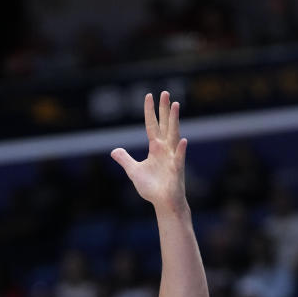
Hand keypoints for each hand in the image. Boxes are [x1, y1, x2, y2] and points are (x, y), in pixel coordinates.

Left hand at [111, 91, 186, 207]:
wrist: (164, 203)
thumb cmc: (152, 188)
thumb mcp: (134, 171)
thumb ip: (125, 159)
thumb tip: (114, 150)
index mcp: (156, 148)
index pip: (152, 125)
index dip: (149, 111)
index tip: (148, 95)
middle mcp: (166, 149)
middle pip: (165, 125)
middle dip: (164, 109)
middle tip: (164, 92)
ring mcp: (173, 158)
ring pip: (174, 135)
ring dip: (174, 121)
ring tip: (175, 105)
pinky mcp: (176, 170)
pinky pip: (179, 158)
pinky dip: (181, 150)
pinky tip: (183, 140)